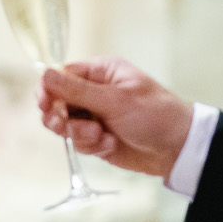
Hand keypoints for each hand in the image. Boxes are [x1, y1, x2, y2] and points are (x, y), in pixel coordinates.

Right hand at [37, 57, 193, 178]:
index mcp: (100, 72)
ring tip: (101, 136)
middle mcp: (94, 92)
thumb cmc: (154, 115)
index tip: (46, 105)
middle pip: (57, 102)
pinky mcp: (97, 138)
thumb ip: (77, 90)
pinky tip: (111, 144)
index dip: (48, 90)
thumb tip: (45, 74)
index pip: (61, 75)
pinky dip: (92, 146)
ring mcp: (95, 116)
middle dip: (60, 117)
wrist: (177, 148)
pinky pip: (79, 143)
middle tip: (64, 125)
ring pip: (66, 126)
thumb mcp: (115, 100)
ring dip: (80, 134)